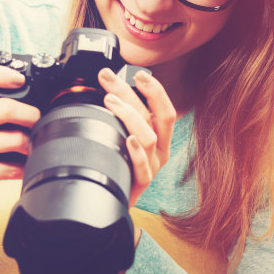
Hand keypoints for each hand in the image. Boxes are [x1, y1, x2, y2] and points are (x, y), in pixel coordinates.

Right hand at [0, 64, 40, 199]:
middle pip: (5, 109)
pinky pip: (11, 168)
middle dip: (31, 114)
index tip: (20, 80)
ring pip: (14, 140)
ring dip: (31, 142)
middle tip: (37, 119)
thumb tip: (36, 96)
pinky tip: (23, 164)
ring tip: (32, 142)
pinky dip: (24, 166)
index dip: (0, 74)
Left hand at [98, 67, 175, 207]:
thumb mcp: (123, 136)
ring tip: (109, 101)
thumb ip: (122, 116)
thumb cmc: (118, 163)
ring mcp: (152, 167)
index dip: (155, 90)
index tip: (137, 74)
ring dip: (129, 116)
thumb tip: (107, 89)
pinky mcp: (140, 184)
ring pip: (148, 138)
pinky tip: (128, 140)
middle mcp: (159, 150)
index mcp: (159, 136)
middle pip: (154, 117)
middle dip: (131, 93)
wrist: (112, 199)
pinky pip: (142, 168)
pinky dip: (136, 152)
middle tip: (109, 79)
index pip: (165, 109)